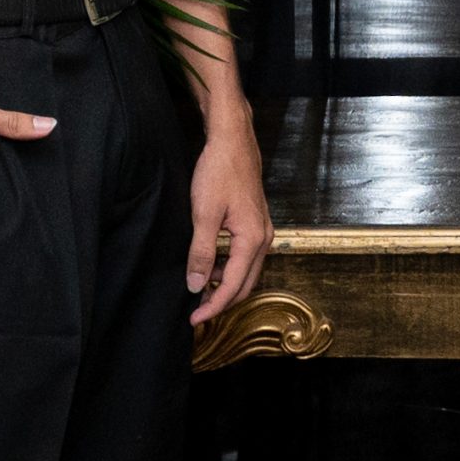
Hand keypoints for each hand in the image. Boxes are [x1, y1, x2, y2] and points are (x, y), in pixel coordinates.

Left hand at [185, 114, 271, 325]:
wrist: (233, 141)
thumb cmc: (219, 171)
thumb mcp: (203, 214)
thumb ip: (201, 252)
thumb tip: (196, 285)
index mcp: (253, 240)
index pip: (233, 286)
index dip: (213, 306)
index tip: (195, 319)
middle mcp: (264, 238)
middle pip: (246, 284)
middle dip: (222, 301)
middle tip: (197, 313)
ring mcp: (262, 230)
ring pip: (247, 271)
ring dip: (226, 285)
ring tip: (200, 290)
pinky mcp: (256, 223)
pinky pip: (246, 256)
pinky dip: (230, 268)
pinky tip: (211, 265)